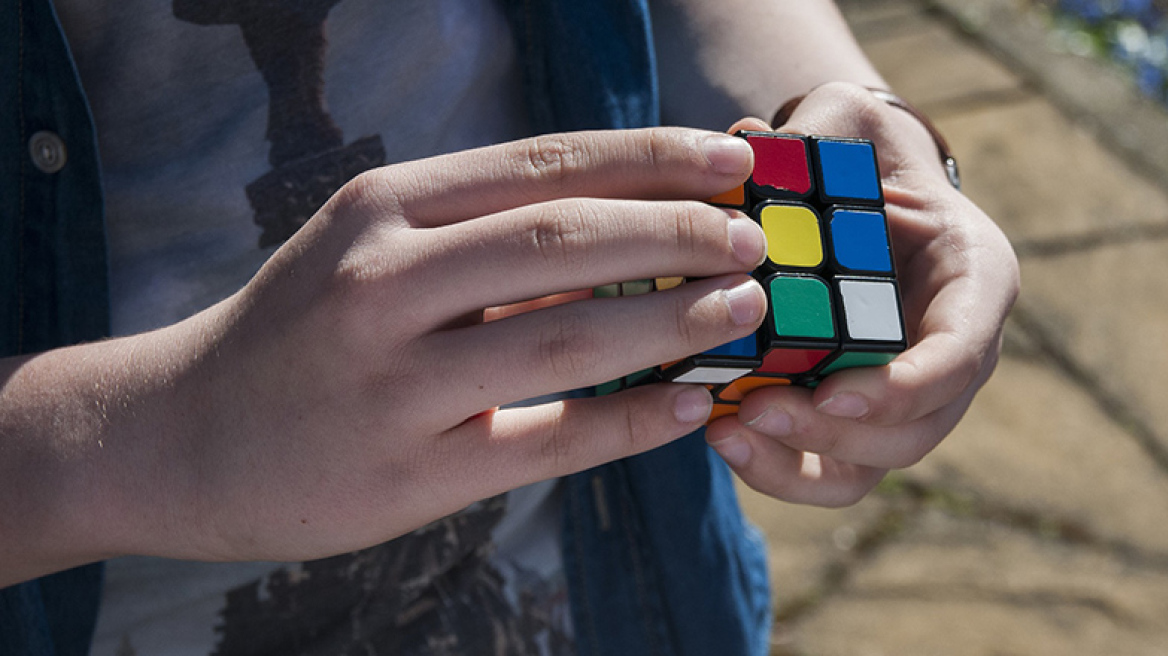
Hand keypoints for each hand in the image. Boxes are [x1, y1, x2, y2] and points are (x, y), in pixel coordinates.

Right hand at [138, 128, 770, 563]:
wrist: (181, 434)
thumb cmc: (295, 330)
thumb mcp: (365, 247)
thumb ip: (477, 233)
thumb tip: (620, 226)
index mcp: (384, 209)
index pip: (546, 163)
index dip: (653, 157)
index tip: (729, 160)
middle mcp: (384, 281)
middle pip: (568, 238)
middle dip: (680, 232)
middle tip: (751, 240)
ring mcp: (394, 380)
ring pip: (569, 335)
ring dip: (673, 320)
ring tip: (742, 309)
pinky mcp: (411, 471)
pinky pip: (550, 439)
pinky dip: (631, 421)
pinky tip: (689, 406)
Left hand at [704, 83, 1019, 506]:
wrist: (851, 193)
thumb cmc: (857, 152)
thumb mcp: (848, 123)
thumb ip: (818, 129)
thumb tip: (743, 151)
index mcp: (974, 279)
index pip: (961, 353)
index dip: (904, 386)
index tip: (833, 396)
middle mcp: (951, 350)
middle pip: (917, 429)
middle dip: (838, 435)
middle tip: (759, 411)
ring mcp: (904, 393)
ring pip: (871, 464)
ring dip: (800, 462)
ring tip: (727, 432)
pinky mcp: (852, 417)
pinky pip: (826, 467)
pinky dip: (776, 467)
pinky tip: (719, 435)